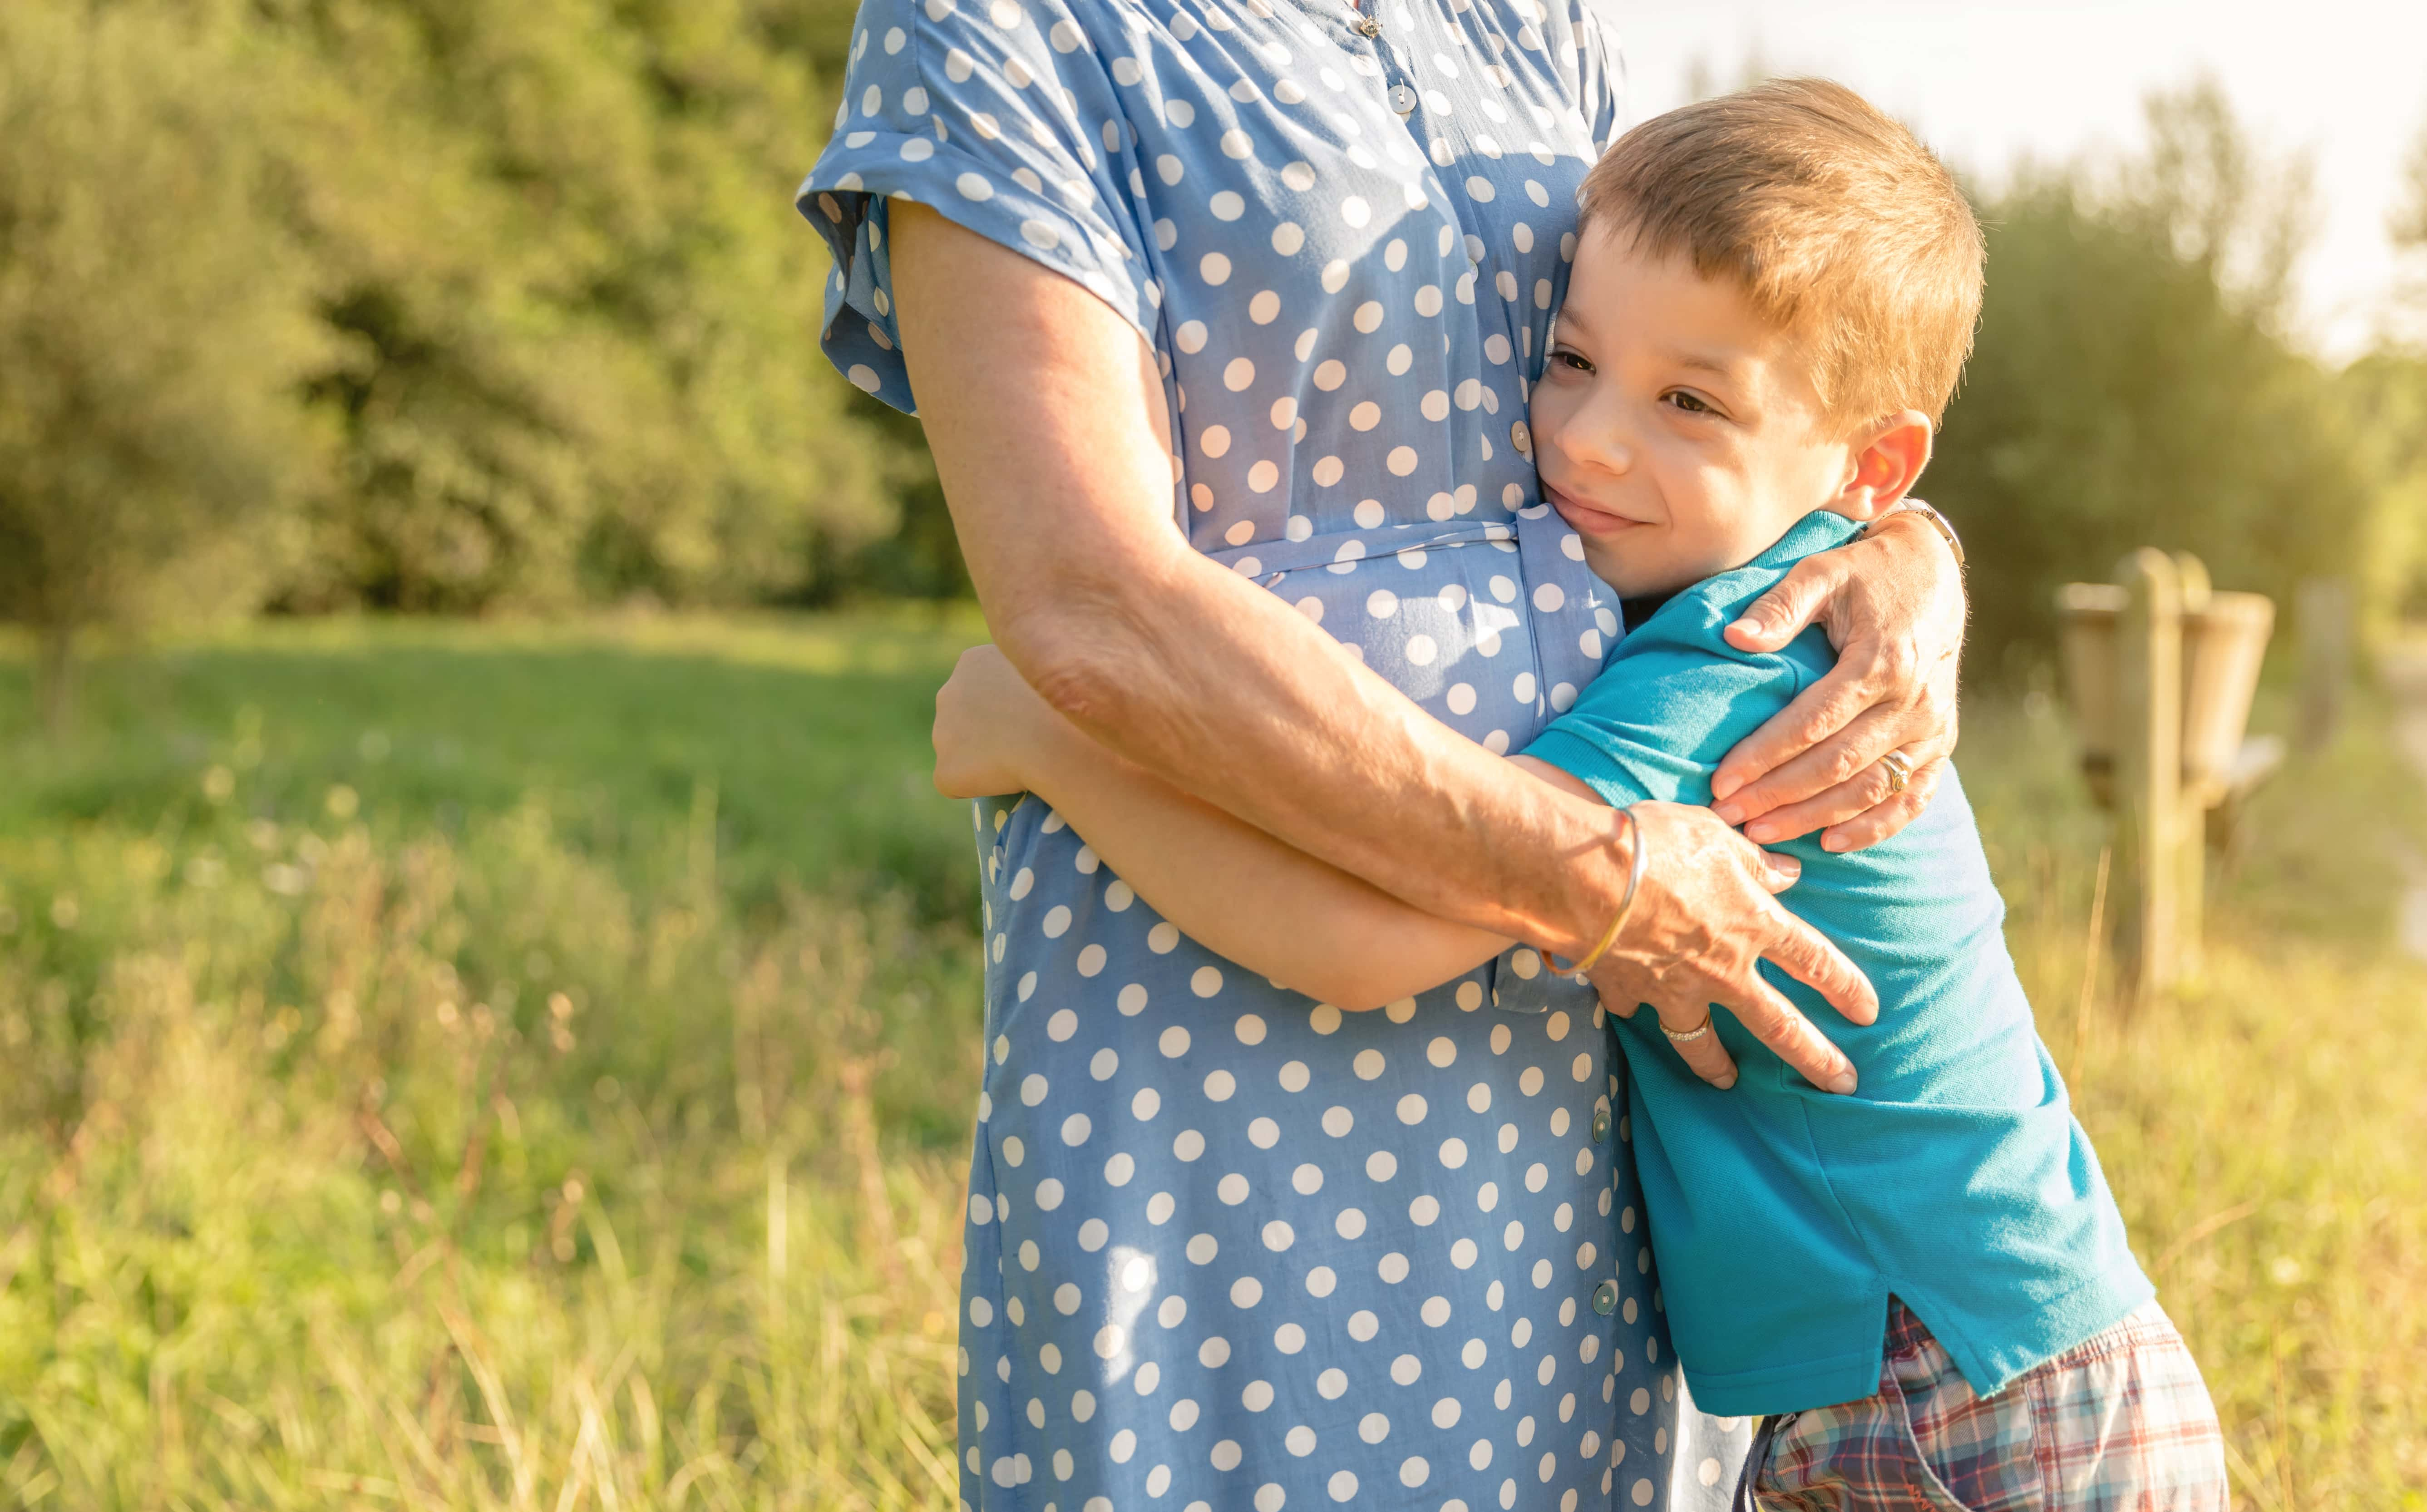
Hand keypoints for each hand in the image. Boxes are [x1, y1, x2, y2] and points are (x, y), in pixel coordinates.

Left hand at [933, 645, 1054, 797]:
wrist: (1058, 739)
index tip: (1030, 717)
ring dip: (983, 759)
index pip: (983, 687)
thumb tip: (1032, 694)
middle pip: (965, 718)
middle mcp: (948, 693)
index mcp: (973, 662)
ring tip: (1020, 763)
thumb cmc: (1066, 700)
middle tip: (1024, 742)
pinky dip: (977, 787)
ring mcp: (941, 734)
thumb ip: (1028, 675)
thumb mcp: (1050, 667)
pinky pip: (958, 783)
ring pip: (960, 751)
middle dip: (987, 730)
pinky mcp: (945, 772)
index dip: (1007, 706)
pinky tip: (1006, 786)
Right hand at [1586, 802, 1876, 1092]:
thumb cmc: (1659, 844)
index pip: (1816, 962)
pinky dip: (1633, 1007)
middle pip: (1780, 1025)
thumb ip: (1755, 860)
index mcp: (1754, 924)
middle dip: (1815, 1058)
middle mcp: (1723, 968)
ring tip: (1727, 1082)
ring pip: (1703, 1043)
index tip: (1868, 1013)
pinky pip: (1634, 1008)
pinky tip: (1630, 1005)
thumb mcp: (1718, 835)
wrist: (1587, 875)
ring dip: (1717, 1067)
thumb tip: (1786, 873)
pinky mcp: (1628, 991)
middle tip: (1841, 1084)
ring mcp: (1674, 988)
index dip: (1846, 987)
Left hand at [1708, 506, 1963, 850]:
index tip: (1721, 780)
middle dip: (1779, 795)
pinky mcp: (1942, 743)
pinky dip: (1876, 826)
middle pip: (1838, 764)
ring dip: (1816, 817)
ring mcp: (1932, 727)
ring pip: (1872, 789)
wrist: (1933, 576)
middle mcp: (1913, 701)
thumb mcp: (1822, 573)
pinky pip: (1913, 797)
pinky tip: (1831, 842)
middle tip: (1728, 815)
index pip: (1813, 722)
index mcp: (1882, 661)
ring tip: (1763, 834)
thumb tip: (1734, 637)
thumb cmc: (1865, 575)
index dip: (1764, 755)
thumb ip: (1780, 605)